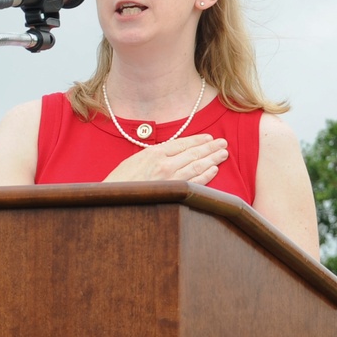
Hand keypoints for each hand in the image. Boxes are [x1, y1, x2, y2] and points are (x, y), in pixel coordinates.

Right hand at [104, 134, 228, 184]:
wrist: (113, 199)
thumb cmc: (120, 181)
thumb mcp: (133, 160)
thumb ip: (153, 154)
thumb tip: (171, 152)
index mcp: (154, 153)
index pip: (182, 143)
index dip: (198, 140)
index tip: (209, 137)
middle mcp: (165, 164)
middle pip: (193, 153)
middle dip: (210, 147)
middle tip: (223, 143)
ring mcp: (171, 180)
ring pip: (198, 166)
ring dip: (213, 159)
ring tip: (223, 153)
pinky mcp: (174, 193)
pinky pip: (196, 182)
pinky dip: (206, 175)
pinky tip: (214, 169)